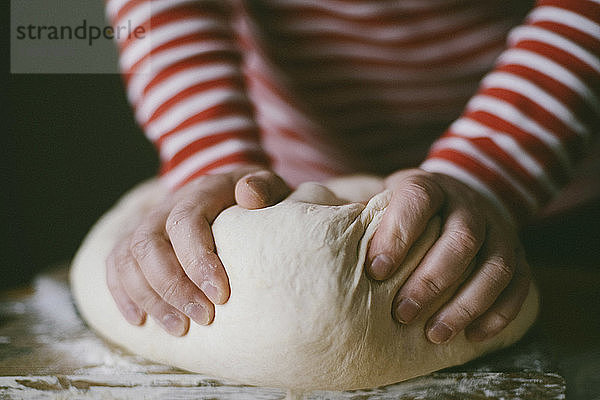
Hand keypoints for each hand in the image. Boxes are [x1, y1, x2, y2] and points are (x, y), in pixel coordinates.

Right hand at [106, 166, 289, 335]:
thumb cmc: (256, 198)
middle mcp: (167, 205)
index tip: (221, 295)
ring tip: (179, 328)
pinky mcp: (138, 241)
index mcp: (200, 191)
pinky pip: (115, 264)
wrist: (232, 189)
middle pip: (149, 243)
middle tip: (203, 318)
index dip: (197, 260)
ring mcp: (149, 222)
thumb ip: (264, 186)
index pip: (185, 222)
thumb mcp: (270, 186)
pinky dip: (123, 294)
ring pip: (128, 257)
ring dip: (149, 297)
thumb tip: (249, 195)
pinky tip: (140, 321)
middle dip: (173, 287)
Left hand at [366, 169, 530, 343]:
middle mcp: (469, 204)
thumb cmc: (405, 211)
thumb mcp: (383, 200)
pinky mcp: (517, 255)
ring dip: (466, 304)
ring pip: (495, 266)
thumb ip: (361, 215)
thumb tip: (324, 236)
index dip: (398, 233)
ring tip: (434, 334)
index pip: (418, 199)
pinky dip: (499, 313)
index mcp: (430, 186)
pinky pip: (519, 284)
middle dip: (431, 280)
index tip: (376, 270)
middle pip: (461, 238)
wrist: (456, 199)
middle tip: (402, 313)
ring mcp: (499, 229)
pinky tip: (474, 336)